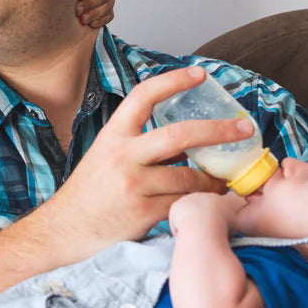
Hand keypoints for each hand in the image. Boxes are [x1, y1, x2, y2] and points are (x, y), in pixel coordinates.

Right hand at [33, 67, 255, 263]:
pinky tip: (207, 201)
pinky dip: (199, 202)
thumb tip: (183, 140)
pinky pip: (182, 203)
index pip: (144, 96)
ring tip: (224, 180)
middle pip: (180, 134)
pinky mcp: (142, 213)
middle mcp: (122, 156)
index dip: (174, 81)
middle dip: (219, 130)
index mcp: (113, 136)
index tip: (200, 74)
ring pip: (189, 176)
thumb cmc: (88, 196)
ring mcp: (133, 185)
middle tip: (244, 127)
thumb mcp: (104, 158)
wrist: (63, 233)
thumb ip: (137, 145)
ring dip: (214, 179)